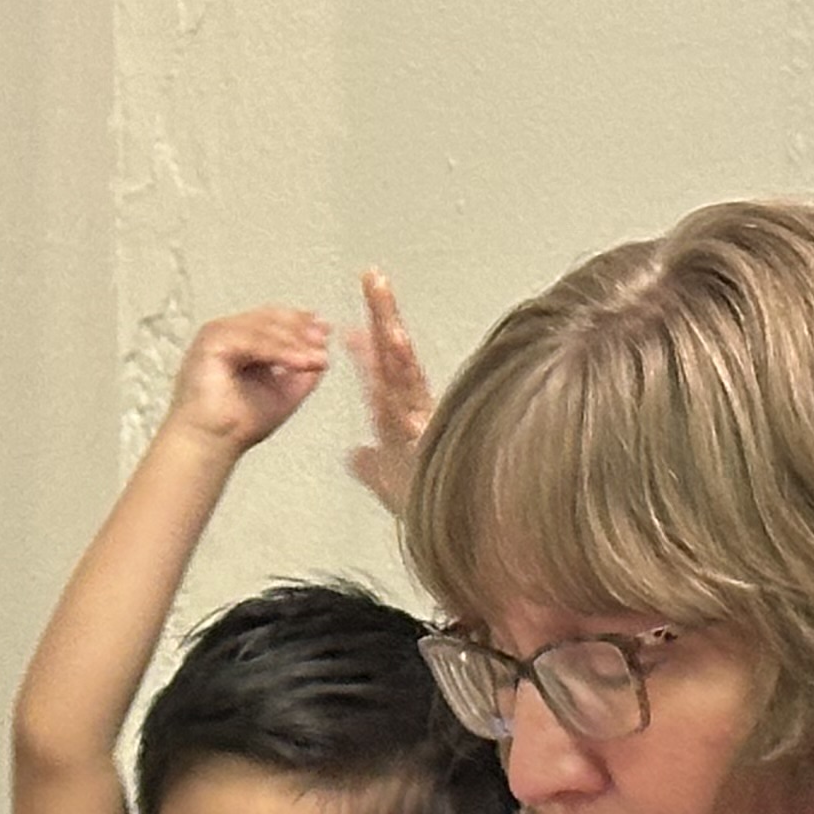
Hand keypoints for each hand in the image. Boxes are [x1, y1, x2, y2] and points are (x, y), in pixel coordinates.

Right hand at [163, 304, 333, 456]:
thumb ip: (302, 372)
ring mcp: (218, 335)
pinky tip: (299, 362)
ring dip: (294, 342)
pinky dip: (279, 351)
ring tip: (316, 358)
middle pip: (270, 319)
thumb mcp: (283, 393)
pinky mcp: (211, 343)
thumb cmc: (235, 425)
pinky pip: (252, 341)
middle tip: (323, 341)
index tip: (325, 331)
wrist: (211, 443)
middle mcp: (228, 334)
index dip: (300, 323)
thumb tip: (322, 354)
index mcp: (241, 341)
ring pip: (264, 329)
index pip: (273, 321)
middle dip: (301, 330)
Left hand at [346, 267, 434, 514]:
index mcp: (407, 418)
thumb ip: (372, 466)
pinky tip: (399, 369)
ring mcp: (427, 429)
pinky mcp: (433, 446)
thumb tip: (353, 455)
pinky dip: (407, 395)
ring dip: (397, 348)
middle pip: (398, 359)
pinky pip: (414, 416)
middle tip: (372, 278)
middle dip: (385, 318)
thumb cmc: (434, 514)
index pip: (385, 371)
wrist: (461, 536)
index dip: (369, 341)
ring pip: (407, 380)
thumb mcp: (389, 485)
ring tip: (387, 319)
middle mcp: (420, 416)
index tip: (351, 316)